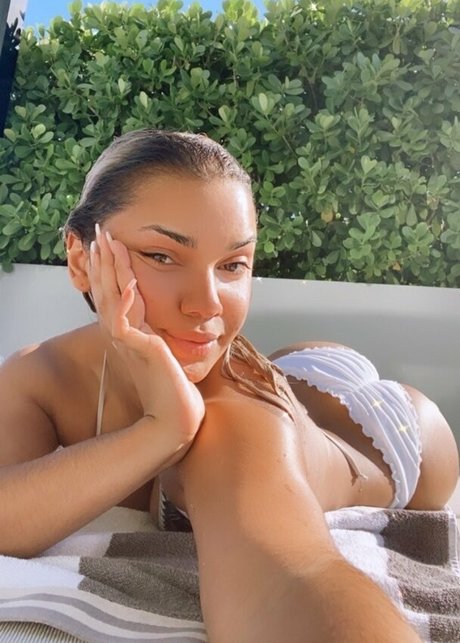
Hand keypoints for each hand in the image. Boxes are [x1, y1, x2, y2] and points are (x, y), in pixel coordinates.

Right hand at [89, 225, 204, 447]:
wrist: (181, 419)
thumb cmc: (179, 391)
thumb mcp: (172, 354)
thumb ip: (167, 337)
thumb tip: (184, 322)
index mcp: (133, 334)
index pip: (118, 294)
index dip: (112, 270)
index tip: (111, 244)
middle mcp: (126, 337)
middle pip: (108, 292)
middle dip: (104, 261)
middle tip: (101, 232)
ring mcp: (130, 344)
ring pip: (112, 300)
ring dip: (110, 271)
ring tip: (108, 245)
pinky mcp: (140, 352)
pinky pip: (125, 323)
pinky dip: (127, 302)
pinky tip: (131, 284)